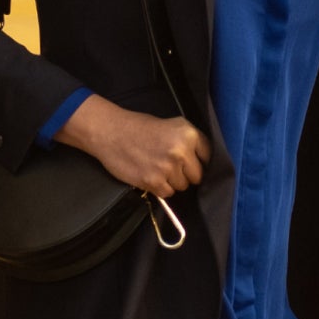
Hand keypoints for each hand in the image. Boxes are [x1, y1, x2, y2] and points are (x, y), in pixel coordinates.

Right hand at [58, 96, 210, 197]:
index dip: (199, 160)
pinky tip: (150, 175)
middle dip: (186, 174)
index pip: (208, 156)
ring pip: (182, 186)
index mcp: (188, 133)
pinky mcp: (153, 181)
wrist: (110, 132)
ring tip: (157, 168)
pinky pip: (167, 193)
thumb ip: (188, 141)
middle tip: (170, 165)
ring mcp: (167, 168)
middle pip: (197, 175)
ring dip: (172, 181)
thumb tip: (202, 161)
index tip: (191, 162)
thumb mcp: (171, 125)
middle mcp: (181, 150)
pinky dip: (160, 188)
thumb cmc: (139, 127)